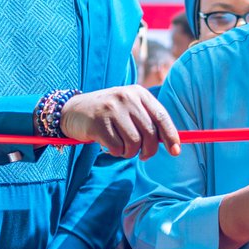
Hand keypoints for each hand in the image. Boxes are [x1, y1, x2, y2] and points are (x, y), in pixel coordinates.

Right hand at [60, 86, 180, 159]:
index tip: (175, 151)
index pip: (161, 116)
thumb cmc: (109, 114)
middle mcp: (126, 98)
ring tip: (121, 147)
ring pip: (134, 143)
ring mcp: (112, 109)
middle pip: (149, 133)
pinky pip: (116, 148)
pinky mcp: (98, 123)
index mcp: (139, 93)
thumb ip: (148, 121)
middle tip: (142, 155)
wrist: (74, 110)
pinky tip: (109, 145)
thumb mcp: (130, 109)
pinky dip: (115, 152)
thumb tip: (172, 143)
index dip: (170, 135)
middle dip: (148, 150)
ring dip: (129, 152)